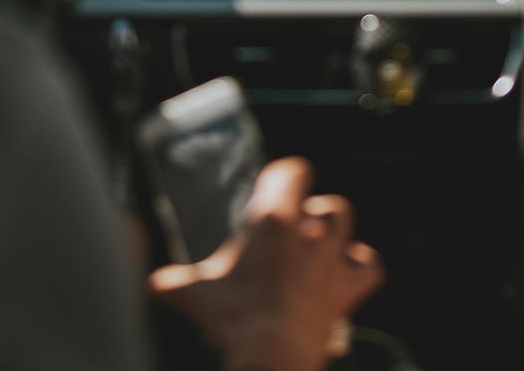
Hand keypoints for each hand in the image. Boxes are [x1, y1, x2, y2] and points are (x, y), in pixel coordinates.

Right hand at [149, 158, 383, 370]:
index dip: (280, 177)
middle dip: (306, 208)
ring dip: (332, 226)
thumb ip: (173, 282)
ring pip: (344, 219)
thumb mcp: (195, 294)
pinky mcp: (346, 287)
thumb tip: (155, 283)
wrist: (272, 355)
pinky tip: (345, 268)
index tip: (270, 187)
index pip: (288, 172)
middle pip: (319, 199)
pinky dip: (360, 264)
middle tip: (286, 228)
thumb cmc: (235, 320)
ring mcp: (331, 258)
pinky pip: (368, 265)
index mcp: (273, 219)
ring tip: (315, 240)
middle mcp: (308, 231)